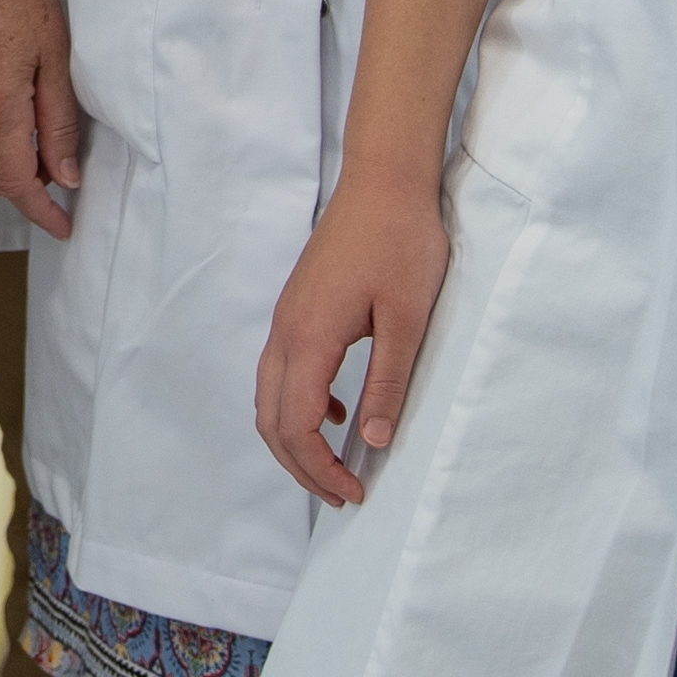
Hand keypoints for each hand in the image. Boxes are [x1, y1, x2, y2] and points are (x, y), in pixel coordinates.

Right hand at [0, 0, 80, 237]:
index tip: (63, 224)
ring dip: (0, 168)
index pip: (17, 183)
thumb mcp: (58, 62)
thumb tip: (67, 174)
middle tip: (58, 173)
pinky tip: (5, 121)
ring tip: (35, 143)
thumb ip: (60, 124)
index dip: (43, 212)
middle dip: (24, 191)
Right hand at [254, 172, 450, 507]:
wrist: (383, 181)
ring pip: (269, 397)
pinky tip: (338, 413)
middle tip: (342, 495)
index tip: (355, 492)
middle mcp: (286, 331)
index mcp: (309, 336)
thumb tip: (376, 441)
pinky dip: (298, 406)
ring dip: (294, 439)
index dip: (320, 468)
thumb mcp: (408, 318)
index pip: (295, 424)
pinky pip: (282, 371)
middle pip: (270, 418)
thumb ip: (388, 381)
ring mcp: (287, 317)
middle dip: (300, 466)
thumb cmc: (401, 241)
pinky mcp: (297, 308)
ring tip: (335, 465)